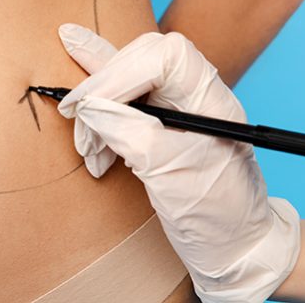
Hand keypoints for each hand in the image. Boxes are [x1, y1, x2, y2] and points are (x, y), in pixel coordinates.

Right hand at [55, 23, 300, 302]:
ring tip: (84, 144)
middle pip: (140, 59)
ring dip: (95, 104)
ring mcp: (177, 105)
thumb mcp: (171, 175)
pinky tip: (80, 88)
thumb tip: (90, 107)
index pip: (162, 58)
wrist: (233, 245)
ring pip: (126, 76)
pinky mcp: (159, 120)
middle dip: (101, 86)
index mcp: (210, 99)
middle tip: (72, 114)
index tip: (87, 106)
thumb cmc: (216, 214)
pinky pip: (123, 95)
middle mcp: (194, 94)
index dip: (119, 73)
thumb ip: (130, 133)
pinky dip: (97, 99)